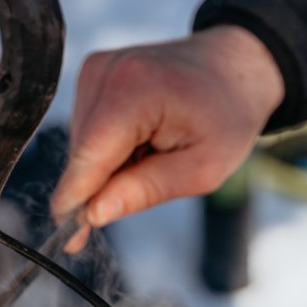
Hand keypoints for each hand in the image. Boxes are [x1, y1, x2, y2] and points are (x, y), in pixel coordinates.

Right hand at [51, 25, 284, 251]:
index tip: (71, 240)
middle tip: (153, 174)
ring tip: (153, 150)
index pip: (87, 159)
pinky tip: (142, 138)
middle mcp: (106, 73)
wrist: (235, 67)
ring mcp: (96, 69)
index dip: (75, 203)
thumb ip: (145, 191)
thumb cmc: (228, 116)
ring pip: (81, 147)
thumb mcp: (202, 169)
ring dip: (109, 165)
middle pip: (81, 156)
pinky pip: (86, 132)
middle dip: (104, 183)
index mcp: (135, 91)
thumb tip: (93, 213)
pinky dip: (109, 147)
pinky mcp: (93, 75)